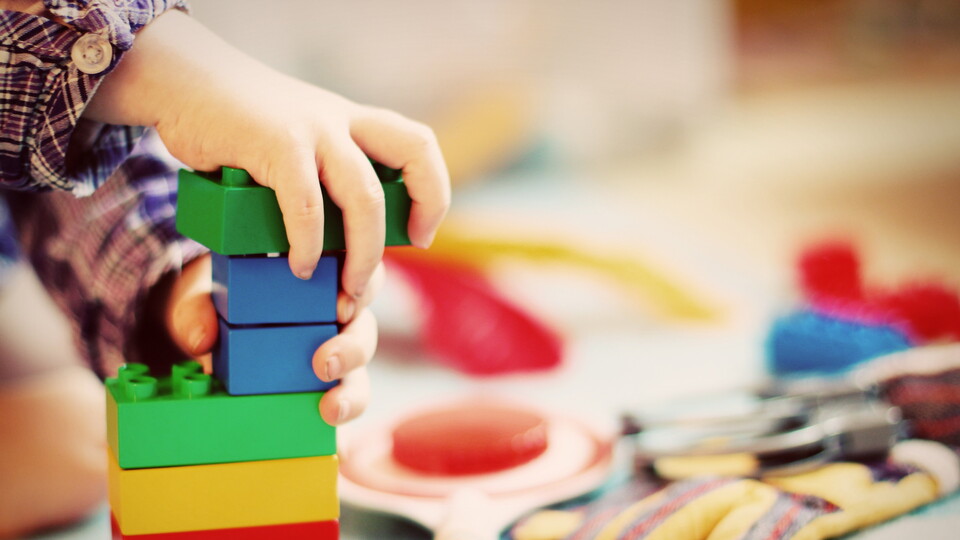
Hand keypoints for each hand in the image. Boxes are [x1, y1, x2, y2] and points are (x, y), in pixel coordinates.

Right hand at [85, 9, 449, 294]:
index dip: (433, 191)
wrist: (183, 83)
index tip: (421, 233)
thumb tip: (337, 241)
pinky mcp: (276, 143)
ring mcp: (312, 128)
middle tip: (401, 256)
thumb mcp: (295, 141)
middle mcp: (341, 120)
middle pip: (414, 153)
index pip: (418, 145)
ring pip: (364, 197)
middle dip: (422, 210)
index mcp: (352, 122)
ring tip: (346, 290)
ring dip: (363, 253)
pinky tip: (296, 266)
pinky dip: (306, 244)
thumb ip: (320, 175)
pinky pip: (306, 204)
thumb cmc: (237, 127)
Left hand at [163, 255, 383, 424]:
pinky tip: (327, 433)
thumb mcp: (202, 296)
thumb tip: (201, 339)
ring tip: (331, 409)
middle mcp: (334, 320)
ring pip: (359, 373)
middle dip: (354, 348)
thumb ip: (196, 310)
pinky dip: (337, 418)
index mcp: (319, 281)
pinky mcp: (320, 393)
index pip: (358, 276)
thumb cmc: (218, 302)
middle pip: (364, 329)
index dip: (364, 288)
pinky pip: (339, 406)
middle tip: (325, 364)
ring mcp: (331, 358)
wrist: (206, 332)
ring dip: (352, 393)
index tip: (341, 308)